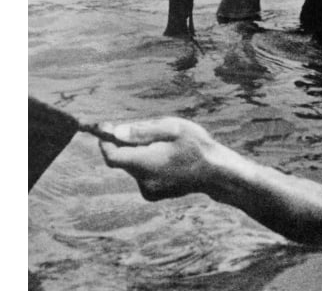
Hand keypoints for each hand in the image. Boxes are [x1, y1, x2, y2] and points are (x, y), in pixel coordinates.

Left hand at [98, 117, 222, 200]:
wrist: (216, 173)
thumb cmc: (196, 145)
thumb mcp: (173, 128)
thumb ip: (142, 130)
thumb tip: (114, 131)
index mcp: (145, 163)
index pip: (112, 156)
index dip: (106, 141)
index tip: (106, 127)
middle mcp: (142, 180)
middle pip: (123, 159)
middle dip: (128, 142)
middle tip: (148, 129)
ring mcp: (148, 190)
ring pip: (133, 165)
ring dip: (141, 152)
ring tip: (167, 144)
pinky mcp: (153, 194)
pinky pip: (142, 174)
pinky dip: (148, 163)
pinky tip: (169, 158)